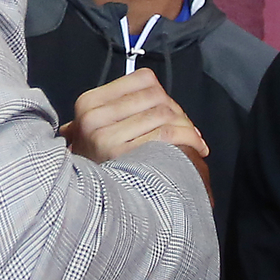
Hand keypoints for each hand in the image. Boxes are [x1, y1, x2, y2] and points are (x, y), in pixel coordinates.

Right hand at [61, 69, 209, 172]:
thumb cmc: (101, 163)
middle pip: (156, 97)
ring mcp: (105, 136)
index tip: (173, 111)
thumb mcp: (101, 127)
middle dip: (179, 113)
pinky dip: (187, 138)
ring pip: (163, 114)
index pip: (142, 79)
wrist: (86, 200)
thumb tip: (166, 101)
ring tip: (193, 141)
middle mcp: (93, 117)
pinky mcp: (120, 155)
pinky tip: (194, 148)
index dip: (165, 95)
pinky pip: (165, 134)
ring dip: (186, 127)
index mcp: (89, 102)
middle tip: (187, 129)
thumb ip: (126, 107)